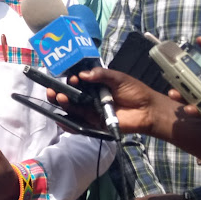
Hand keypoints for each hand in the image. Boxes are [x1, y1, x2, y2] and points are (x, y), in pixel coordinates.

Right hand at [47, 67, 179, 135]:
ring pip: (73, 109)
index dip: (71, 80)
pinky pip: (79, 124)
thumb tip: (83, 74)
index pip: (77, 82)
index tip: (72, 78)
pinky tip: (61, 120)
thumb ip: (101, 75)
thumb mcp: (118, 78)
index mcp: (95, 85)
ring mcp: (91, 111)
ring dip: (64, 104)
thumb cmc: (134, 91)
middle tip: (53, 90)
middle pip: (71, 96)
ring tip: (58, 98)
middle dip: (60, 93)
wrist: (148, 110)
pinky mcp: (95, 124)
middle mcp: (90, 98)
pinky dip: (69, 124)